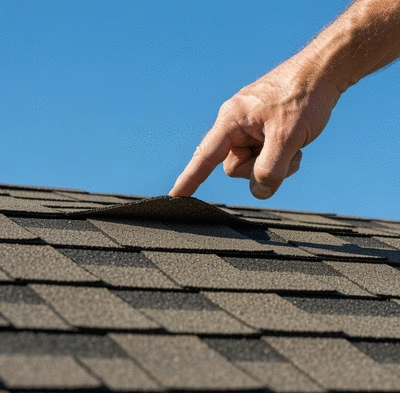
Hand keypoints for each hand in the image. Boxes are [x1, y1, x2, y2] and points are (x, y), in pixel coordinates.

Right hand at [169, 55, 340, 198]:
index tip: (175, 197)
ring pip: (252, 166)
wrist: (325, 73)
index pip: (204, 156)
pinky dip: (282, 159)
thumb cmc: (303, 96)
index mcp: (231, 120)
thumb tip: (260, 192)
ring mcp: (250, 130)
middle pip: (235, 167)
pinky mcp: (263, 133)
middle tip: (286, 153)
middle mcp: (236, 126)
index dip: (189, 179)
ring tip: (294, 146)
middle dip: (260, 168)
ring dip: (275, 164)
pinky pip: (264, 158)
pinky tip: (296, 145)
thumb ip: (270, 169)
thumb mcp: (288, 136)